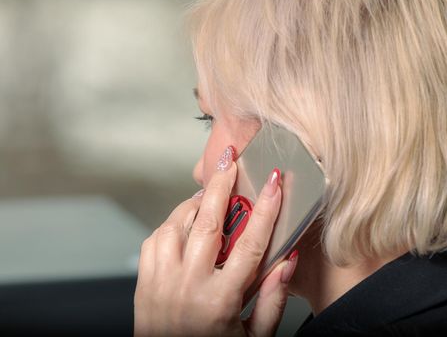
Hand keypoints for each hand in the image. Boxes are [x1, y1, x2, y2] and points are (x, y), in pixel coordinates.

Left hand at [134, 146, 298, 336]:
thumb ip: (273, 300)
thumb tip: (286, 261)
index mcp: (220, 301)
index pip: (250, 244)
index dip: (267, 209)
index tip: (276, 183)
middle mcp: (188, 286)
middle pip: (207, 222)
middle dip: (221, 184)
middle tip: (229, 160)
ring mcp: (161, 282)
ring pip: (176, 224)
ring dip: (194, 203)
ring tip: (209, 194)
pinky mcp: (145, 282)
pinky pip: (156, 238)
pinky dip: (173, 223)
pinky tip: (187, 223)